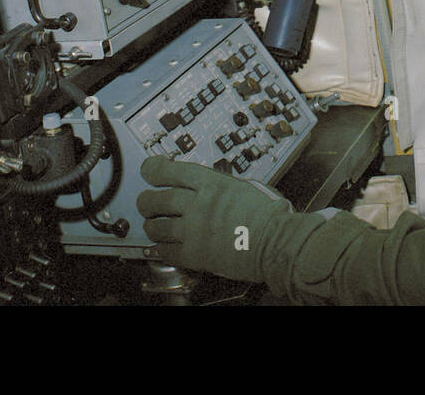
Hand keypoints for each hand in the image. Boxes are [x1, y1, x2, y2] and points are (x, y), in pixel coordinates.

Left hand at [136, 156, 295, 280]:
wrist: (277, 243)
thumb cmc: (270, 215)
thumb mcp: (244, 185)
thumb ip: (221, 184)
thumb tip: (207, 184)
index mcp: (213, 183)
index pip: (169, 170)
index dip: (153, 169)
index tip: (149, 170)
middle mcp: (199, 204)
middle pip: (157, 199)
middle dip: (147, 201)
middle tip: (147, 202)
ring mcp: (195, 230)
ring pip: (156, 226)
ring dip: (152, 226)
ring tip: (154, 226)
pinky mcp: (196, 254)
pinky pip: (165, 251)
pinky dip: (159, 249)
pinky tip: (161, 247)